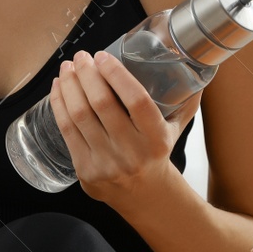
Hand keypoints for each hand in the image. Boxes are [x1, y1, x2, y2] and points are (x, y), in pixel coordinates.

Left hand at [48, 48, 202, 204]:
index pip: (137, 100)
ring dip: (70, 85)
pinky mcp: (85, 169)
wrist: (144, 195)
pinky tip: (59, 87)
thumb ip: (183, 99)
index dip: (116, 75)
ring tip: (67, 67)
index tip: (102, 56)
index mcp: (157, 138)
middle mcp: (131, 151)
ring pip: (80, 115)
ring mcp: (106, 162)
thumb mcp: (175, 129)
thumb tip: (193, 64)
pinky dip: (59, 104)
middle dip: (86, 74)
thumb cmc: (156, 152)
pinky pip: (67, 130)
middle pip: (102, 104)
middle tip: (81, 57)